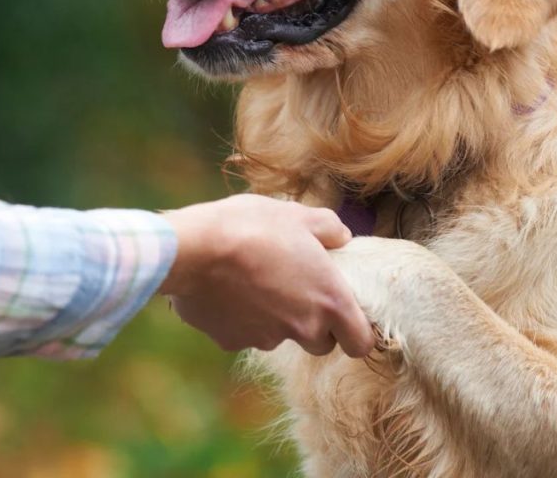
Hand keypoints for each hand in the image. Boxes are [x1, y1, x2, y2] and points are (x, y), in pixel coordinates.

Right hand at [159, 193, 374, 356]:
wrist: (195, 248)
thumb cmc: (252, 226)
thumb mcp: (297, 214)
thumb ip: (329, 228)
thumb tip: (341, 236)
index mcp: (329, 300)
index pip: (361, 342)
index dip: (356, 330)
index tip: (344, 313)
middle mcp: (302, 328)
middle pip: (320, 343)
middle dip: (313, 323)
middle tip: (295, 287)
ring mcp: (264, 339)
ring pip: (278, 335)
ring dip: (273, 316)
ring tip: (252, 278)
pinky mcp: (230, 341)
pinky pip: (241, 332)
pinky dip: (238, 316)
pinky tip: (224, 287)